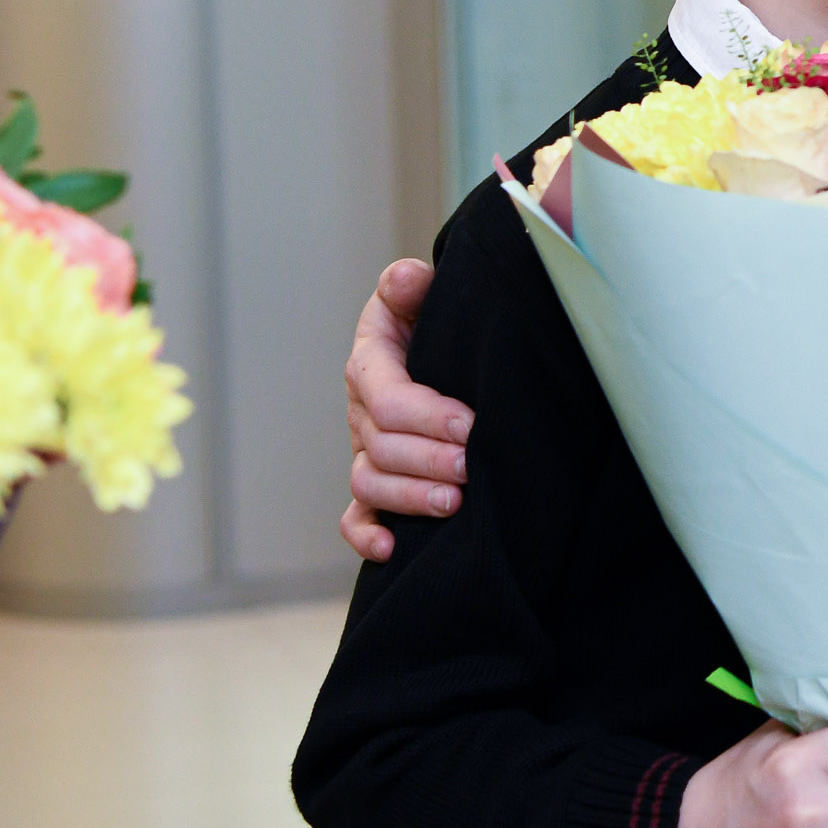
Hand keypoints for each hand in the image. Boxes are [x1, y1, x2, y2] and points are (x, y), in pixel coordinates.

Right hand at [339, 259, 474, 561]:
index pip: (389, 397)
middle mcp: (362, 412)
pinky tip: (391, 549)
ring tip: (453, 503)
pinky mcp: (375, 483)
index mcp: (370, 365)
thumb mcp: (417, 295)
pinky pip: (356, 517)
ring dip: (409, 498)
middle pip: (381, 447)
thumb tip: (408, 278)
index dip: (427, 415)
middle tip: (471, 466)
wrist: (434, 345)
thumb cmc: (429, 320)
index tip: (470, 424)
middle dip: (428, 460)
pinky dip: (366, 536)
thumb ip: (408, 286)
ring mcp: (365, 451)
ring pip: (371, 484)